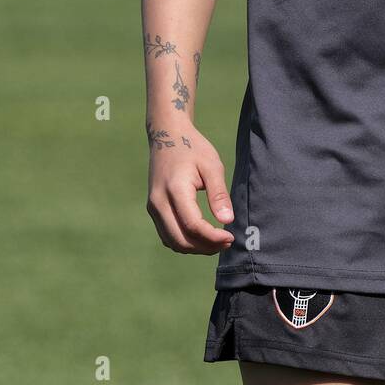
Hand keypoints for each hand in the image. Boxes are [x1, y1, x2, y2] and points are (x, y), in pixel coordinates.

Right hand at [145, 118, 235, 254]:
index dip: (212, 237)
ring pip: (172, 242)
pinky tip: (203, 237)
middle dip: (205, 247)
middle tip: (228, 242)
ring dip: (195, 248)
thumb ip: (219, 193)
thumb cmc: (193, 148)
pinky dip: (185, 242)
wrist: (167, 135)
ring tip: (218, 241)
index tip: (231, 237)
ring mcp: (153, 208)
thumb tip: (227, 220)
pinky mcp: (153, 209)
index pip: (193, 226)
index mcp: (174, 190)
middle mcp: (158, 202)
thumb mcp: (211, 165)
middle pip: (181, 240)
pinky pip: (167, 235)